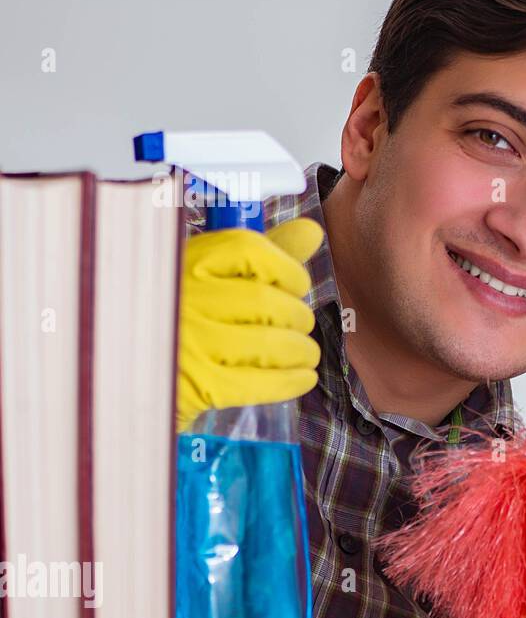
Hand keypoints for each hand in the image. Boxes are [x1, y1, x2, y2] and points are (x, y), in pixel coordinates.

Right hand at [176, 217, 323, 432]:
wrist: (122, 373)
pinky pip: (259, 382)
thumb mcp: (209, 277)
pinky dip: (290, 379)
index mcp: (183, 262)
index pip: (248, 248)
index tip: (296, 285)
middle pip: (265, 301)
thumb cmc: (176, 319)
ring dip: (300, 350)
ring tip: (304, 353)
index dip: (286, 267)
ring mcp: (188, 342)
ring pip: (268, 342)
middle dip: (297, 316)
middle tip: (300, 325)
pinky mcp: (195, 386)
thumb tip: (311, 231)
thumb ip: (262, 256)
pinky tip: (301, 377)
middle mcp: (184, 298)